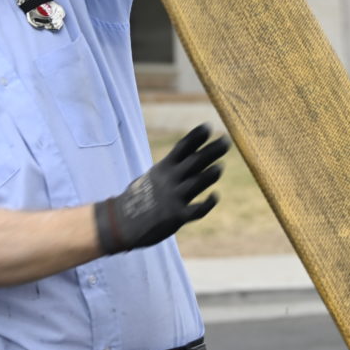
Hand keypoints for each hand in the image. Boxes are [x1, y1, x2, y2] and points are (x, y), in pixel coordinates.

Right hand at [95, 124, 229, 253]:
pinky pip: (196, 210)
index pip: (182, 148)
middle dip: (212, 150)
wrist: (122, 222)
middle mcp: (170, 180)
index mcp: (163, 168)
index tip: (209, 126)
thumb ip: (171, 168)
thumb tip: (190, 157)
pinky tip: (215, 197)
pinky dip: (207, 203)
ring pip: (197, 182)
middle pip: (195, 161)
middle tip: (227, 140)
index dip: (196, 136)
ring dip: (210, 174)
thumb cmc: (139, 198)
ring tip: (220, 167)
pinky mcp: (176, 216)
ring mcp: (173, 198)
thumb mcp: (153, 177)